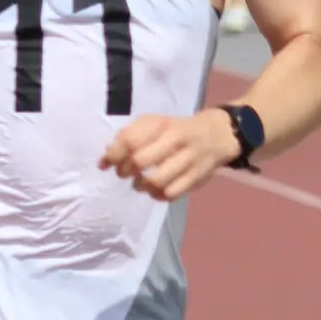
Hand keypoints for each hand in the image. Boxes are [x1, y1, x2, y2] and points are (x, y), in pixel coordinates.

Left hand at [100, 109, 238, 201]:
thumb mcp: (153, 124)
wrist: (215, 135)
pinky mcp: (195, 178)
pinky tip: (154, 191)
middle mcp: (175, 141)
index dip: (113, 156)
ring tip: (139, 183)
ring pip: (156, 181)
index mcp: (161, 125)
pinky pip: (171, 194)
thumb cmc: (175, 130)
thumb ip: (128, 137)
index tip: (106, 164)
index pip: (130, 141)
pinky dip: (157, 195)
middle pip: (140, 162)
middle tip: (124, 173)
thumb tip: (105, 159)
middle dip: (125, 171)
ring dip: (140, 186)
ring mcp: (187, 160)